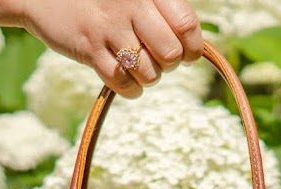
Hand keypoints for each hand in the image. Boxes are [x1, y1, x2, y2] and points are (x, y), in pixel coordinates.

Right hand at [18, 0, 202, 97]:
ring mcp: (108, 28)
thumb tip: (191, 44)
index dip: (191, 49)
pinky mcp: (88, 48)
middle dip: (168, 66)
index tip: (185, 54)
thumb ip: (162, 11)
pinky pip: (122, 83)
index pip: (186, 26)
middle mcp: (130, 5)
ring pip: (148, 73)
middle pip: (170, 54)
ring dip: (148, 78)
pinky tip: (126, 80)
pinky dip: (130, 89)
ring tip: (138, 67)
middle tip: (156, 60)